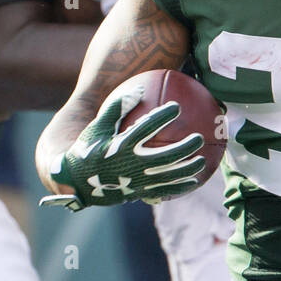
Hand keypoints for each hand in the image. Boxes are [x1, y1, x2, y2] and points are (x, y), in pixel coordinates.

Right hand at [40, 86, 204, 211]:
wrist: (77, 183)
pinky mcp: (138, 192)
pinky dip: (179, 187)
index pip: (145, 128)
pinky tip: (194, 182)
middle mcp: (131, 164)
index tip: (177, 107)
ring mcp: (136, 181)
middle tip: (198, 138)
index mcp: (120, 145)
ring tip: (202, 161)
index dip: (162, 117)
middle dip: (184, 148)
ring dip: (187, 169)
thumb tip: (138, 88)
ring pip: (167, 176)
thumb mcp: (97, 127)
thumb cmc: (88, 150)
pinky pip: (163, 191)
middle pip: (164, 156)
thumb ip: (116, 108)